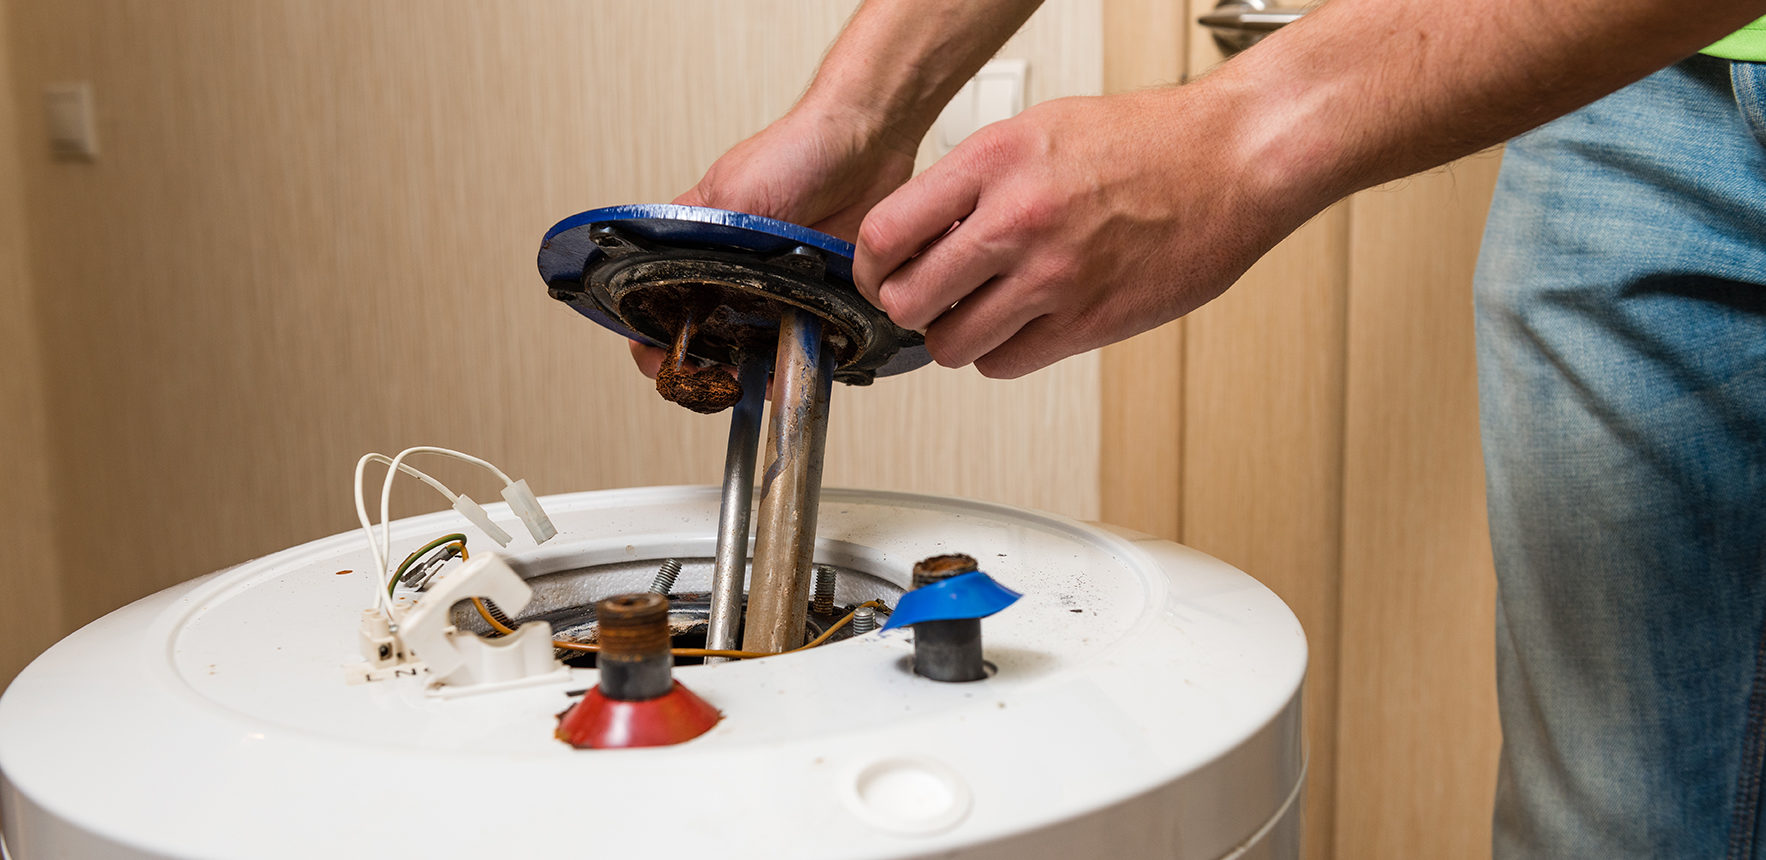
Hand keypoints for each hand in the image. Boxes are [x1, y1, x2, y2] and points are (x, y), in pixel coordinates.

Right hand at [630, 104, 920, 379]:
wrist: (867, 143)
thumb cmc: (797, 151)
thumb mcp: (731, 193)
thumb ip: (701, 239)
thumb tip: (681, 286)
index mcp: (700, 241)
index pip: (659, 297)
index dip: (652, 334)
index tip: (658, 357)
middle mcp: (738, 270)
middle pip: (709, 334)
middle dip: (705, 363)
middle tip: (709, 378)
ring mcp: (782, 287)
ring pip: (759, 347)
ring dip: (755, 367)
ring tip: (753, 378)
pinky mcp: (823, 298)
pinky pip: (810, 340)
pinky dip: (806, 355)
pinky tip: (801, 361)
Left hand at [852, 85, 1325, 378]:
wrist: (1233, 161)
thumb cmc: (1147, 141)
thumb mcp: (1038, 130)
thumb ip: (974, 180)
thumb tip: (923, 230)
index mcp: (994, 161)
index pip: (884, 234)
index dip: (871, 264)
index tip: (879, 272)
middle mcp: (1016, 219)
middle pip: (908, 300)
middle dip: (907, 308)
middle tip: (922, 302)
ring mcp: (1052, 276)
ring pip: (951, 346)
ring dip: (954, 338)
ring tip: (976, 314)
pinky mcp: (1088, 322)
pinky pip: (1007, 364)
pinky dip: (1002, 354)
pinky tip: (1020, 326)